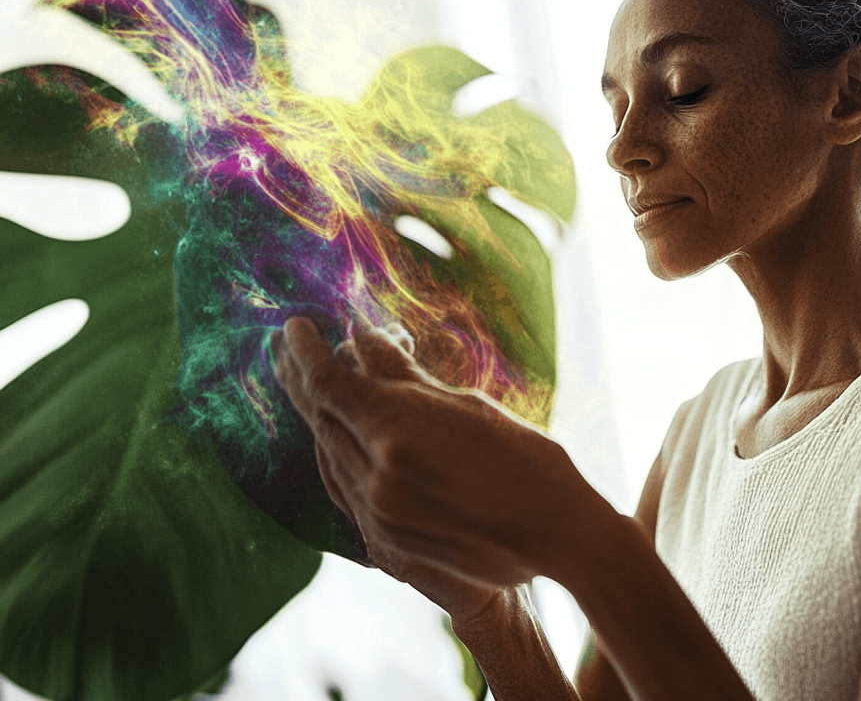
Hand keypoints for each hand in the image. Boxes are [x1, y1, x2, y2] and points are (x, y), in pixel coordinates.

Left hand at [274, 316, 601, 612]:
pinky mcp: (388, 544)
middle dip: (304, 380)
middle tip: (292, 350)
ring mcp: (380, 517)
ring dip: (319, 420)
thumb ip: (402, 374)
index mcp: (398, 434)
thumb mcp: (465, 403)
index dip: (306, 351)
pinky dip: (337, 458)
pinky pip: (345, 492)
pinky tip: (338, 439)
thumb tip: (360, 335)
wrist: (558, 534)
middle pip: (321, 420)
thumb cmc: (526, 458)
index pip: (329, 383)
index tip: (296, 326)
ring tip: (308, 387)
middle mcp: (377, 479)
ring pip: (328, 458)